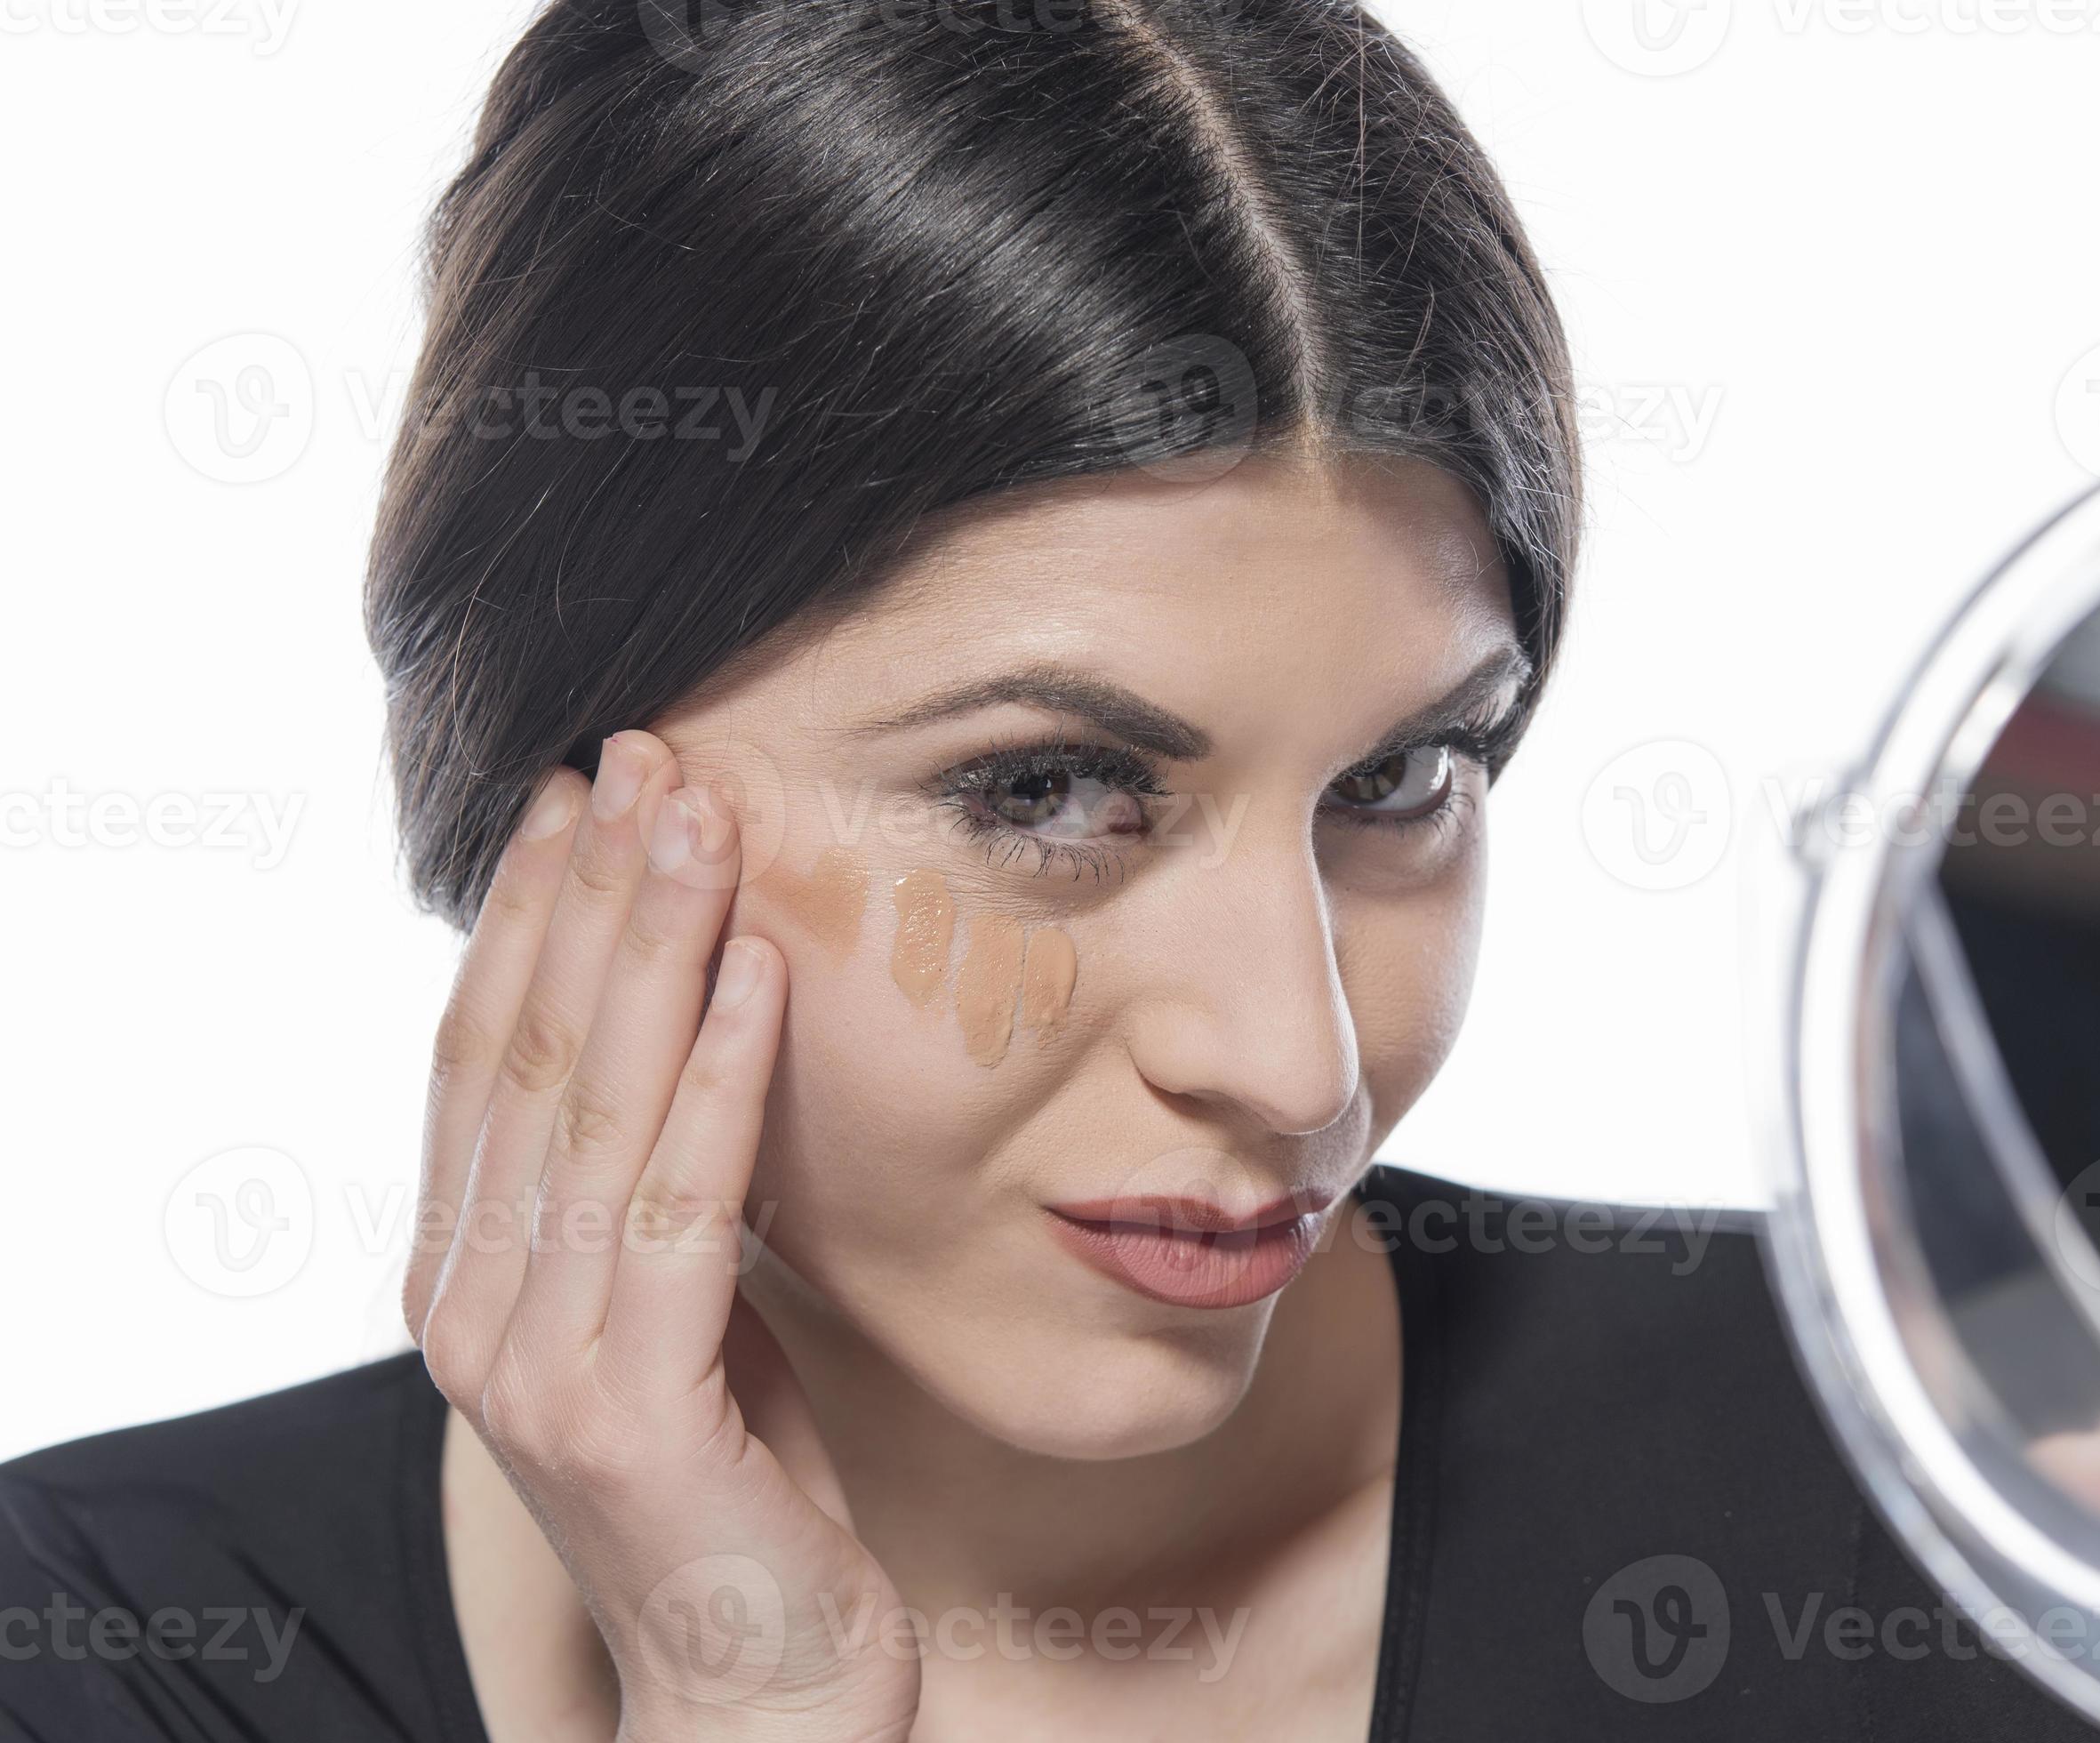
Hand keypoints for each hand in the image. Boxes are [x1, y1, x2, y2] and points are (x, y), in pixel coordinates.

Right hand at [406, 730, 918, 1742]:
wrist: (760, 1685)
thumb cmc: (740, 1489)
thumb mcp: (677, 1313)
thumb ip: (646, 1200)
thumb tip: (691, 1036)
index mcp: (468, 1282)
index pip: (484, 1063)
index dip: (528, 921)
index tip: (579, 797)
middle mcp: (472, 1315)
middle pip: (529, 1058)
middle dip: (588, 895)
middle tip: (640, 751)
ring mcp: (536, 1369)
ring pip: (597, 1110)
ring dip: (653, 946)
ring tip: (697, 815)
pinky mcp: (628, 1413)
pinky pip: (682, 1207)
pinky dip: (723, 1077)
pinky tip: (756, 972)